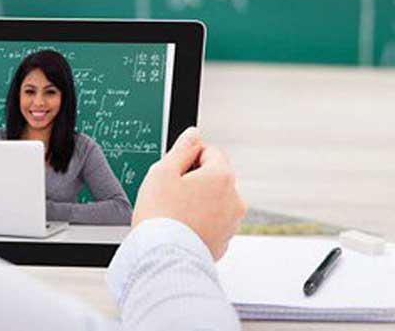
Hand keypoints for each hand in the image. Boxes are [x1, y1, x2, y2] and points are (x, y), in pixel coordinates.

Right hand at [132, 127, 246, 260]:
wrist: (163, 259)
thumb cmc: (160, 216)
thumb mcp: (163, 171)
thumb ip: (182, 148)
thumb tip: (194, 135)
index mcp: (222, 176)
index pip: (210, 151)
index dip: (188, 158)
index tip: (174, 173)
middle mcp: (234, 198)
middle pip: (214, 176)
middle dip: (195, 180)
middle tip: (171, 193)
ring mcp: (231, 222)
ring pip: (214, 200)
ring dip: (199, 202)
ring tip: (175, 214)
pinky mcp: (224, 241)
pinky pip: (213, 222)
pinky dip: (200, 222)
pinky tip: (181, 228)